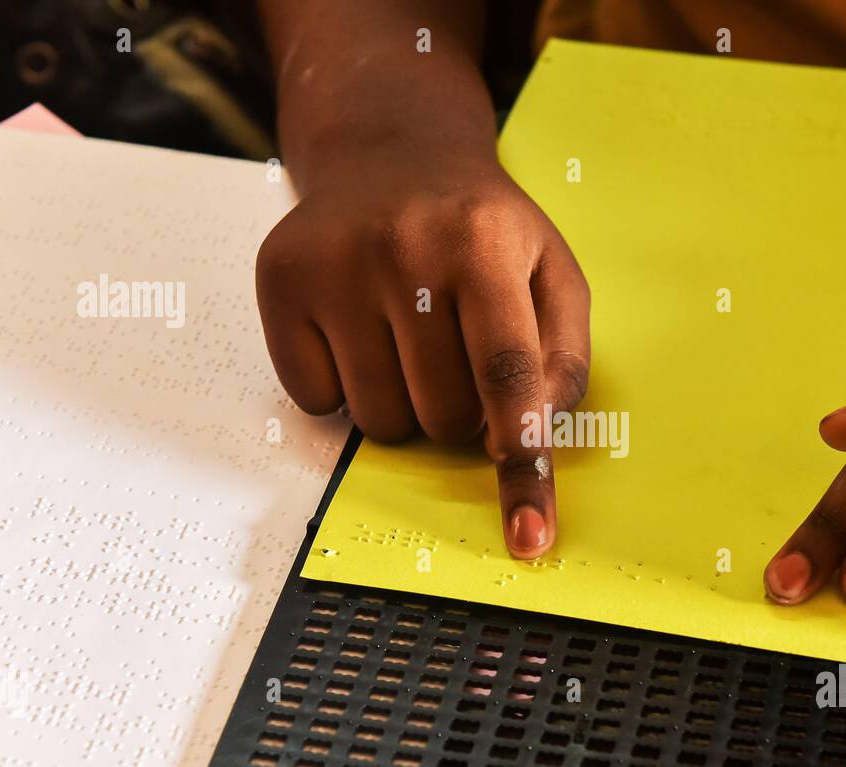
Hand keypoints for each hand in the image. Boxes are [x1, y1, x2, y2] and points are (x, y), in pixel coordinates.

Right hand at [256, 146, 589, 559]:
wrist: (390, 154)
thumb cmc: (482, 231)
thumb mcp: (551, 272)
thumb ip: (565, 354)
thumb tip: (539, 429)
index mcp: (484, 242)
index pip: (508, 372)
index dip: (521, 458)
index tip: (529, 532)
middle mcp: (403, 246)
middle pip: (442, 414)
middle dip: (460, 413)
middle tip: (455, 352)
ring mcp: (334, 264)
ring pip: (379, 422)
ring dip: (404, 407)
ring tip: (407, 338)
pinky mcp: (281, 282)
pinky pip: (317, 403)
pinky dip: (342, 390)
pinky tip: (357, 331)